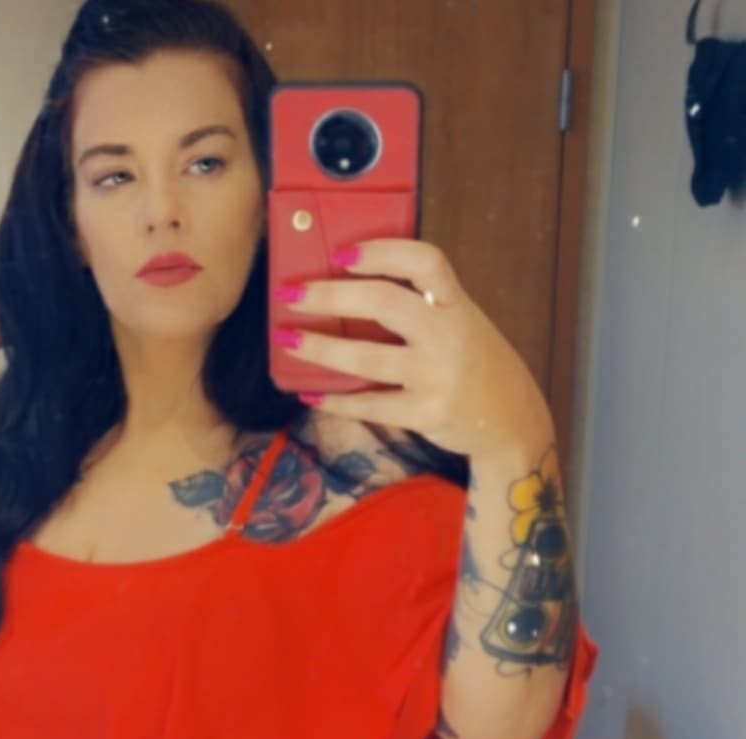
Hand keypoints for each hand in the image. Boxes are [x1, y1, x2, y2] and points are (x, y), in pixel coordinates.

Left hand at [272, 237, 554, 465]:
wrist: (513, 423)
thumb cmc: (476, 366)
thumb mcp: (463, 324)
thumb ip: (425, 306)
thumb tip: (350, 289)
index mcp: (459, 304)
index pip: (426, 262)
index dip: (382, 252)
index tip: (342, 254)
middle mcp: (450, 335)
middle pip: (385, 303)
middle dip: (330, 297)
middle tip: (291, 294)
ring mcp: (439, 377)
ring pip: (368, 358)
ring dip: (320, 349)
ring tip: (288, 340)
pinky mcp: (427, 414)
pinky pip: (371, 405)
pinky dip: (337, 400)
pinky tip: (312, 392)